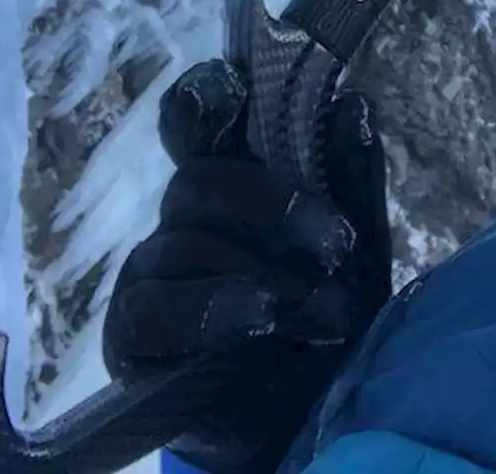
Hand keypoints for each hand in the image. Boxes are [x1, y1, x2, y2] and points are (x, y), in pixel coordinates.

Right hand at [102, 0, 391, 473]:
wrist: (313, 410)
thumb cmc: (332, 308)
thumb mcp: (361, 244)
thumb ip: (355, 177)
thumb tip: (351, 101)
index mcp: (240, 172)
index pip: (204, 110)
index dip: (213, 88)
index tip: (244, 85)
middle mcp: (188, 210)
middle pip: (199, 173)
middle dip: (275, 205)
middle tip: (336, 244)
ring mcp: (154, 266)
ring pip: (188, 238)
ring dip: (268, 275)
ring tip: (325, 314)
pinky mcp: (134, 329)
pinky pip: (157, 302)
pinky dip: (218, 307)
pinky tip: (261, 320)